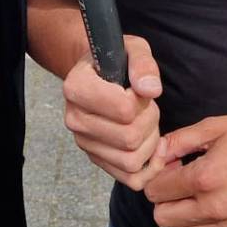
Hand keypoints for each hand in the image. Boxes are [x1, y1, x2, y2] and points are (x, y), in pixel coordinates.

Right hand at [62, 35, 169, 190]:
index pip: (123, 109)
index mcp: (76, 88)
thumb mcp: (133, 49)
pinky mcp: (96, 159)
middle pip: (129, 138)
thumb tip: (150, 90)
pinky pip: (129, 178)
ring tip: (147, 123)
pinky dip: (148, 167)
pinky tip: (152, 147)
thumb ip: (143, 64)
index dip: (141, 100)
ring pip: (131, 161)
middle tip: (148, 107)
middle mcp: (75, 119)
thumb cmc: (116, 61)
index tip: (138, 89)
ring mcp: (84, 142)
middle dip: (150, 122)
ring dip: (150, 143)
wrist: (98, 74)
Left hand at [147, 111, 226, 226]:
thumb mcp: (217, 126)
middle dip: (165, 199)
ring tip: (202, 197)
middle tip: (182, 184)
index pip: (155, 191)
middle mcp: (215, 206)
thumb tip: (156, 154)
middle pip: (162, 218)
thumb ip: (180, 140)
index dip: (159, 177)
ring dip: (185, 217)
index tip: (172, 169)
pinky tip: (216, 213)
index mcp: (204, 177)